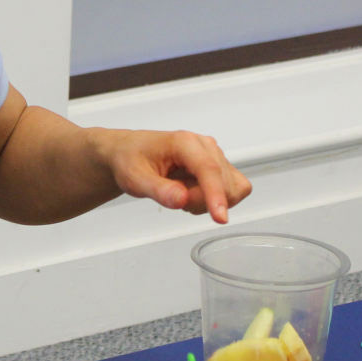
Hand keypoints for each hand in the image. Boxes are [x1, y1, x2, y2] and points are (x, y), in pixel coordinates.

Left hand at [99, 128, 250, 222]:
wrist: (128, 154)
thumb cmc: (131, 160)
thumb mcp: (134, 178)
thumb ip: (159, 190)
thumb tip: (181, 199)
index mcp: (184, 142)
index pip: (209, 170)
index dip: (216, 195)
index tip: (220, 218)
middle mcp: (204, 146)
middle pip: (222, 183)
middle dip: (200, 201)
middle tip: (172, 196)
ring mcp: (214, 156)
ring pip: (231, 189)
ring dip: (208, 201)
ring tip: (180, 193)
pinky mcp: (219, 167)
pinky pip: (232, 190)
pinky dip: (215, 199)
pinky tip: (192, 194)